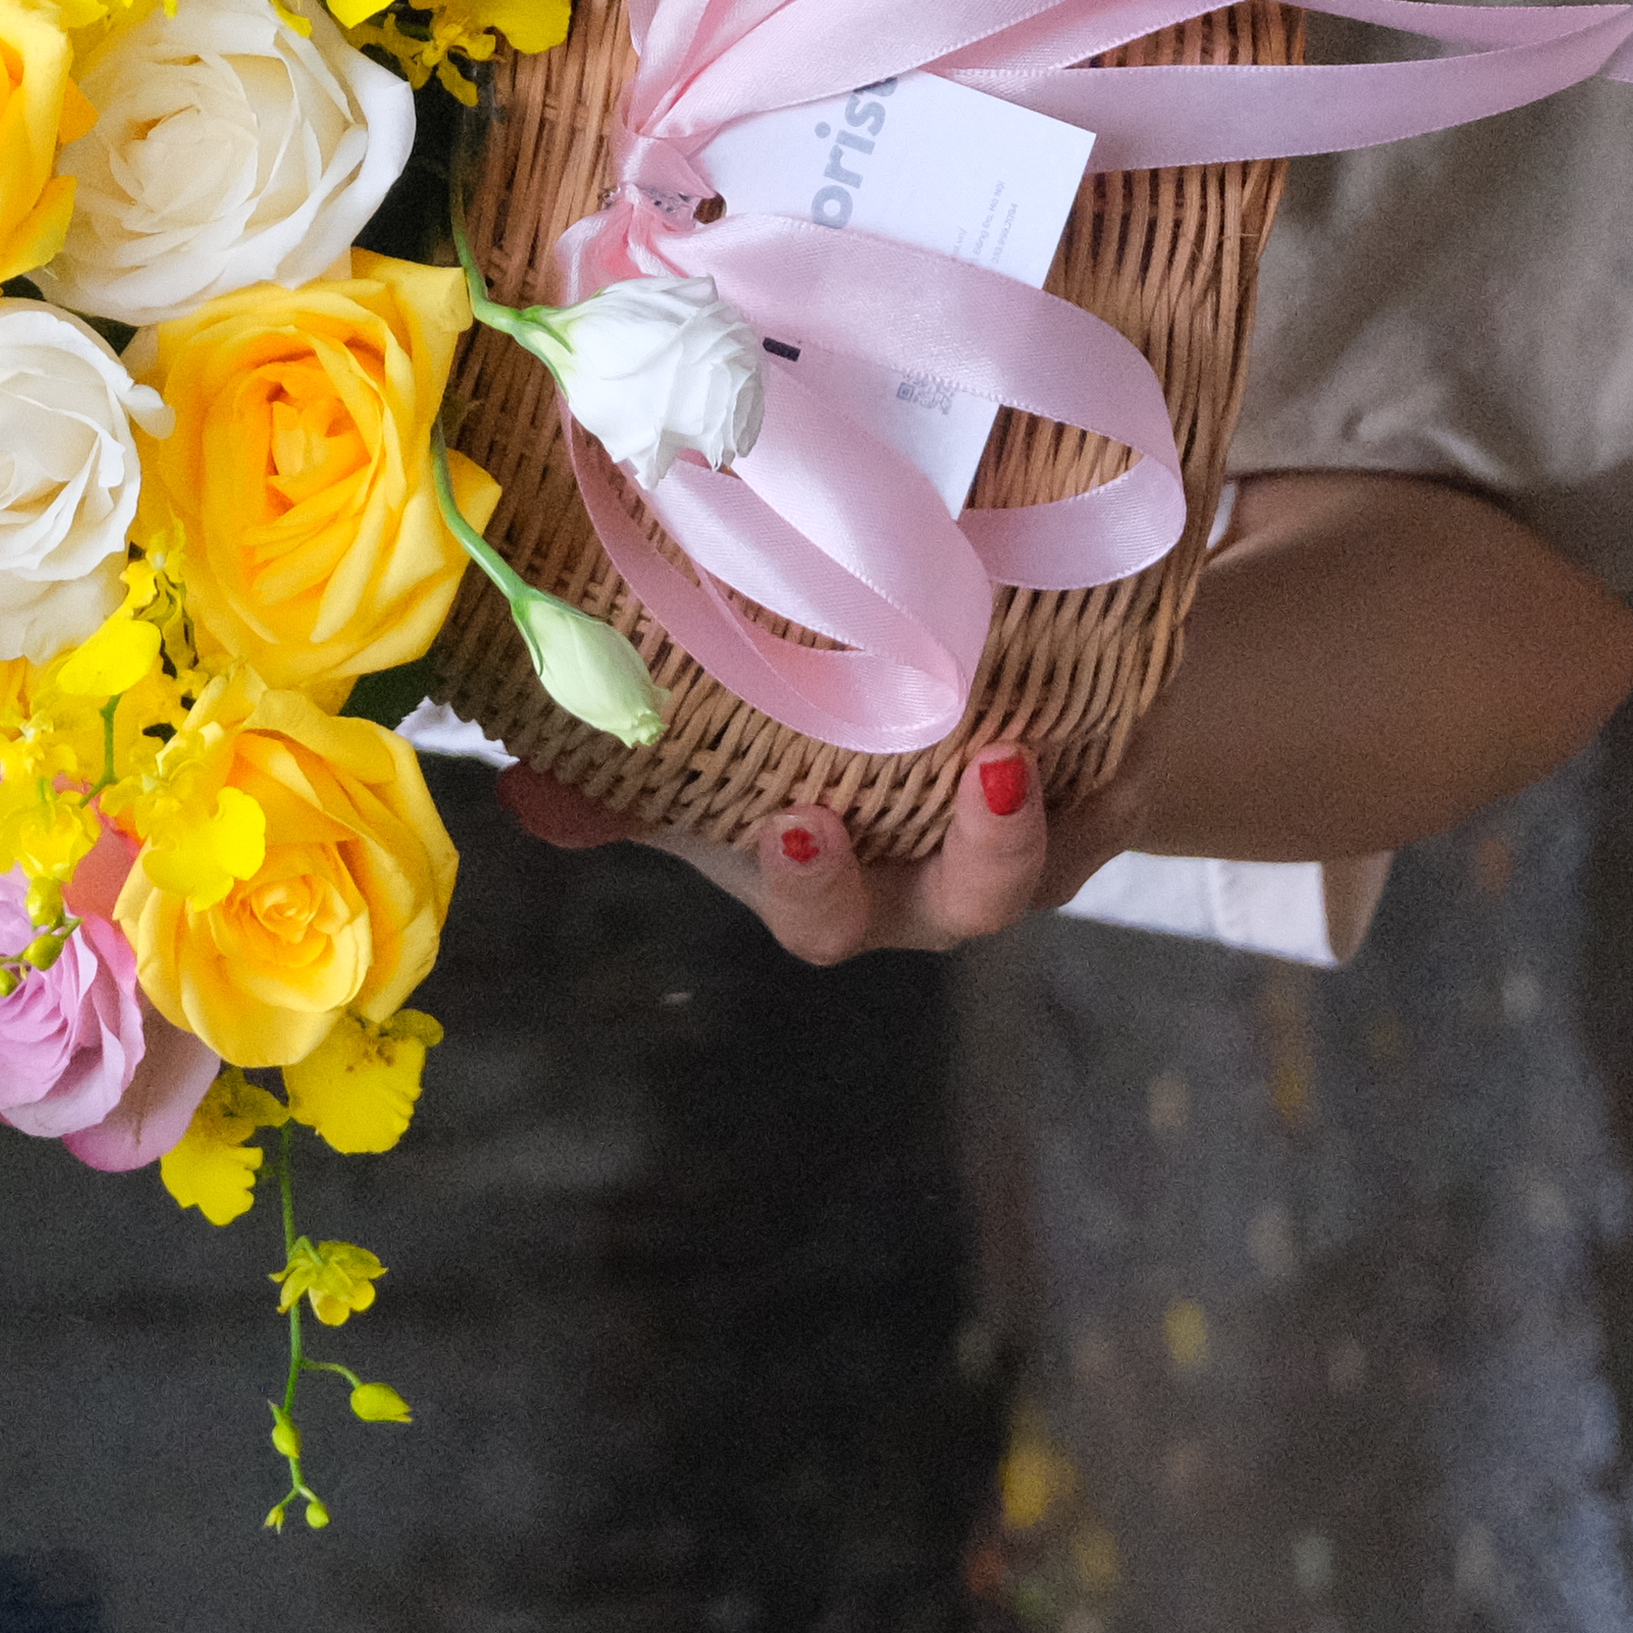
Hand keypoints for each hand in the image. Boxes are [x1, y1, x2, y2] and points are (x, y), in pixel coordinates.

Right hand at [493, 741, 1124, 963]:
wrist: (967, 717)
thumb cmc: (817, 755)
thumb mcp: (717, 768)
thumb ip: (625, 784)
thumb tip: (513, 786)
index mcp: (836, 888)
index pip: (822, 915)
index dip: (813, 883)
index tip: (794, 820)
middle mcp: (931, 890)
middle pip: (947, 911)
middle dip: (945, 864)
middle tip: (915, 796)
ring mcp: (1022, 853)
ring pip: (1034, 870)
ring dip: (1022, 827)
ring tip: (1015, 759)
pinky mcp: (1101, 802)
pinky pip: (1120, 800)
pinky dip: (1116, 769)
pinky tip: (1114, 721)